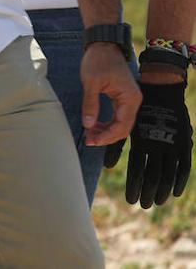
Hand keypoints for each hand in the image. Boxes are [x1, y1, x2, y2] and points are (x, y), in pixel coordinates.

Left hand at [82, 42, 142, 145]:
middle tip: (88, 140)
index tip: (91, 140)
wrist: (103, 45)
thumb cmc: (98, 60)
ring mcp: (128, 99)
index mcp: (129, 98)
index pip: (122, 125)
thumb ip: (90, 104)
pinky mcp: (121, 97)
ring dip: (106, 130)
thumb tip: (88, 125)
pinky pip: (117, 115)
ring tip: (89, 133)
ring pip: (120, 123)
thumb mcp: (91, 82)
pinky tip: (94, 125)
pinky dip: (106, 122)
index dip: (107, 136)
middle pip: (123, 127)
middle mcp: (133, 101)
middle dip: (106, 136)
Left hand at [103, 79, 191, 207]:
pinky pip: (183, 165)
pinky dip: (179, 179)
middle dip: (148, 191)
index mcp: (141, 137)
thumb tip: (106, 164)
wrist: (160, 87)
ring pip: (168, 172)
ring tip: (156, 201)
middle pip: (153, 174)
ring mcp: (172, 142)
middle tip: (143, 205)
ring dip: (162, 189)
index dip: (134, 185)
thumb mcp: (121, 120)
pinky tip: (174, 191)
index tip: (131, 200)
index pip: (137, 167)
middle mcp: (158, 142)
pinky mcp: (183, 141)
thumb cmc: (136, 102)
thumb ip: (113, 140)